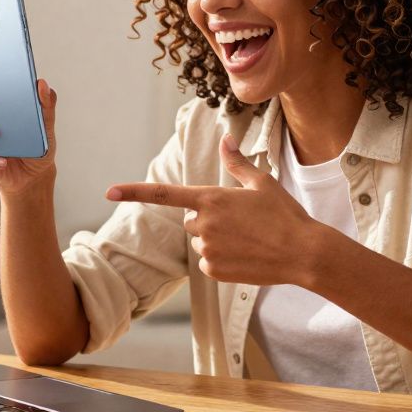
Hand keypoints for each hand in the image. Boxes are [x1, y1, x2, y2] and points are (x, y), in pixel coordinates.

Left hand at [106, 133, 327, 285]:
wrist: (303, 253)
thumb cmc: (285, 215)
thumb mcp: (262, 183)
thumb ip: (236, 162)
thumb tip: (225, 139)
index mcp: (211, 199)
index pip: (164, 194)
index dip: (134, 191)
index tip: (108, 191)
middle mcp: (203, 224)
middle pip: (191, 221)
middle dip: (208, 220)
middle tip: (241, 222)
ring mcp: (207, 250)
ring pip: (200, 242)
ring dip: (216, 241)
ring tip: (248, 240)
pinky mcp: (213, 271)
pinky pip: (207, 263)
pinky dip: (222, 260)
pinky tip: (246, 257)